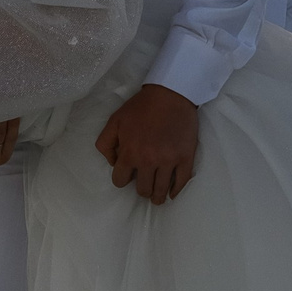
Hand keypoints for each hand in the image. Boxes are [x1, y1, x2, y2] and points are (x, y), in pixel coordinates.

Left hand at [95, 83, 197, 203]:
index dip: (122, 179)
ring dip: (157, 197)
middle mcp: (148, 161)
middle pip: (142, 189)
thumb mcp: (115, 121)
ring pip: (160, 191)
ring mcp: (169, 161)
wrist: (171, 93)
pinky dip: (175, 191)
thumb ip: (106, 143)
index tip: (128, 176)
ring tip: (157, 197)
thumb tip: (112, 163)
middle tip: (144, 185)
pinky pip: (181, 182)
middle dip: (141, 189)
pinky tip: (172, 193)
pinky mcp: (185, 158)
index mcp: (130, 153)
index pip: (120, 181)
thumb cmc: (141, 106)